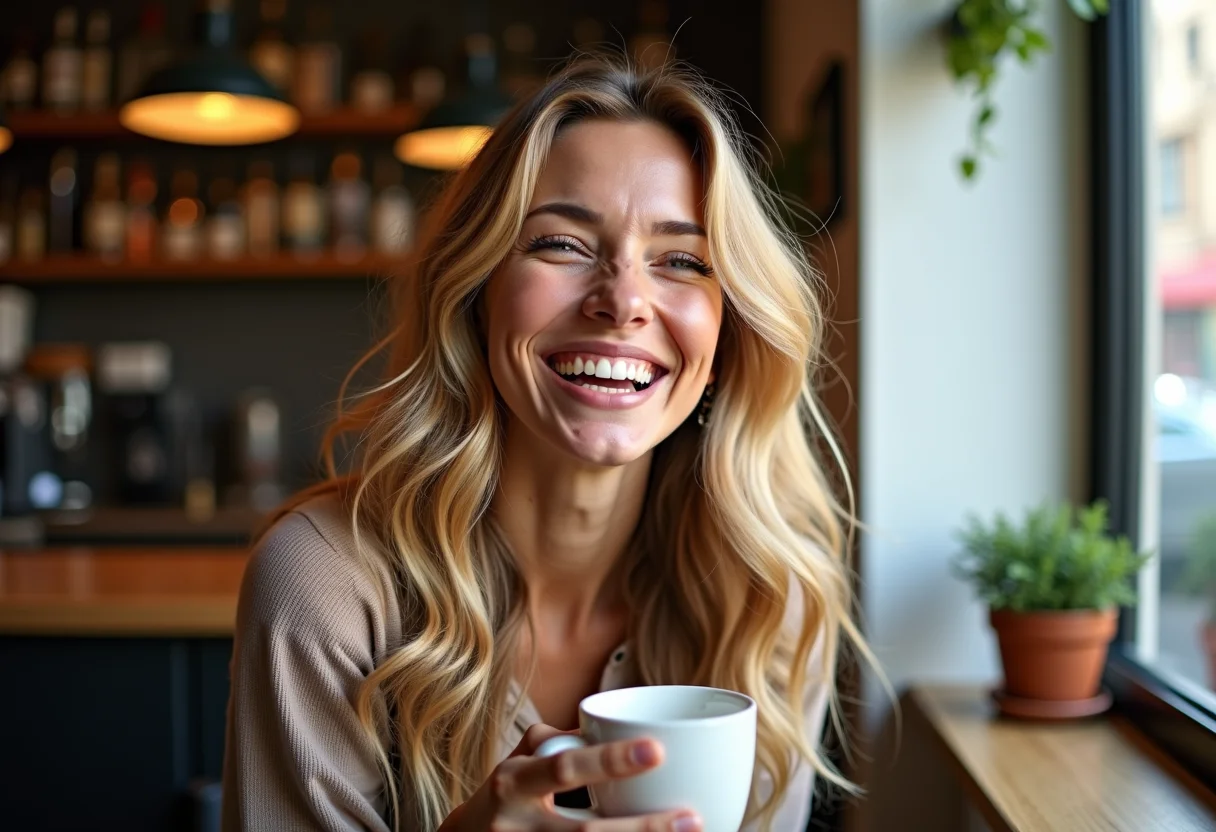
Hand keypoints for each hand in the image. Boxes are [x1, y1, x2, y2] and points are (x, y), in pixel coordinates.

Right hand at [439, 723, 701, 831]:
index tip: (657, 749)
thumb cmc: (504, 793)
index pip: (565, 768)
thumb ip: (561, 741)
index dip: (610, 760)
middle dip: (642, 831)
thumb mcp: (518, 759)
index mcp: (515, 782)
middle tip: (691, 818)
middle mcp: (519, 825)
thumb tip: (616, 728)